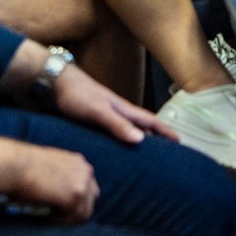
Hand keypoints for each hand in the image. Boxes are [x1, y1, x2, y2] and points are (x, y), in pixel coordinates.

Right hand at [0, 136, 97, 222]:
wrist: (16, 165)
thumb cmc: (22, 167)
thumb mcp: (47, 167)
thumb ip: (58, 178)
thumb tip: (55, 195)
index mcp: (79, 163)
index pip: (87, 187)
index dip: (75, 200)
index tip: (60, 208)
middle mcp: (86, 171)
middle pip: (90, 199)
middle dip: (75, 210)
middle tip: (56, 217)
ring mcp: (83, 183)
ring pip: (84, 212)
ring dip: (66, 218)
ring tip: (46, 218)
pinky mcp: (76, 196)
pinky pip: (74, 218)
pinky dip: (60, 222)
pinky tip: (45, 217)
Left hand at [49, 63, 179, 144]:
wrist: (56, 83)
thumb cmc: (77, 96)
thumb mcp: (98, 112)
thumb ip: (118, 125)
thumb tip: (141, 139)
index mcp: (124, 110)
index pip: (151, 122)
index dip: (165, 132)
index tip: (180, 142)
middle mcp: (119, 112)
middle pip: (143, 126)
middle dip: (157, 137)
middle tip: (167, 152)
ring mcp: (108, 114)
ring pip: (130, 128)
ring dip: (140, 138)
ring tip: (146, 153)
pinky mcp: (95, 119)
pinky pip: (116, 132)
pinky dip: (123, 139)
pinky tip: (118, 147)